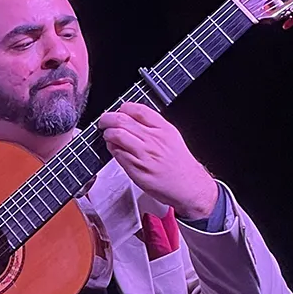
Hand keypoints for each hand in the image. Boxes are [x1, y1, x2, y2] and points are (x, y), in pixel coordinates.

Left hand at [96, 102, 217, 219]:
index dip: (123, 108)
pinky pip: (117, 153)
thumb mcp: (171, 137)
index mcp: (163, 129)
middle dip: (107, 119)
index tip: (118, 111)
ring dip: (107, 133)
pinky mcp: (135, 168)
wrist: (188, 186)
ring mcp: (143, 154)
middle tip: (104, 121)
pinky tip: (114, 148)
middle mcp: (153, 139)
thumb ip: (152, 126)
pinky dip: (111, 148)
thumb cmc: (179, 164)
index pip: (137, 109)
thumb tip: (131, 118)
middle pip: (122, 120)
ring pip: (116, 135)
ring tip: (107, 134)